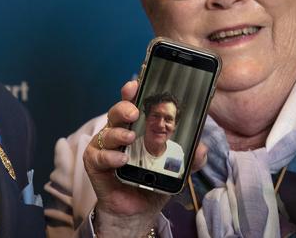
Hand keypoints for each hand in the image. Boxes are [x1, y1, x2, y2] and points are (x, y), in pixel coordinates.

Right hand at [83, 81, 209, 236]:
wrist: (137, 210)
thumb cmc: (152, 182)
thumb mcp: (176, 169)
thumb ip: (190, 158)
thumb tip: (201, 148)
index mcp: (137, 126)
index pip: (134, 103)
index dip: (133, 92)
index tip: (137, 84)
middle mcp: (119, 131)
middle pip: (117, 111)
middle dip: (124, 107)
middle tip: (134, 112)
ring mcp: (105, 146)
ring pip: (107, 131)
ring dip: (118, 133)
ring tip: (130, 138)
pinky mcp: (95, 162)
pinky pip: (99, 155)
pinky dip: (110, 156)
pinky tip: (121, 159)